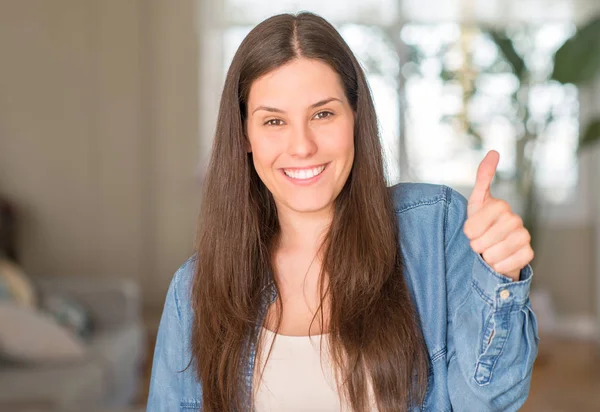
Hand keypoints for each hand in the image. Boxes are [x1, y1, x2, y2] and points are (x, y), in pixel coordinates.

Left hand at [463, 150, 533, 280]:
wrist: (493, 250)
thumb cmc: (482, 225)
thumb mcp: (476, 202)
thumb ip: (483, 178)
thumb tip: (494, 151)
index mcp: (501, 206)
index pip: (475, 224)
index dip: (470, 231)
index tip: (470, 232)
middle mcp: (516, 219)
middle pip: (486, 239)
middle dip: (477, 245)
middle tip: (478, 244)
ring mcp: (525, 237)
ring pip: (497, 253)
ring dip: (487, 256)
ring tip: (488, 252)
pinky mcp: (529, 254)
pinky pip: (509, 264)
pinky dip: (500, 266)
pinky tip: (499, 261)